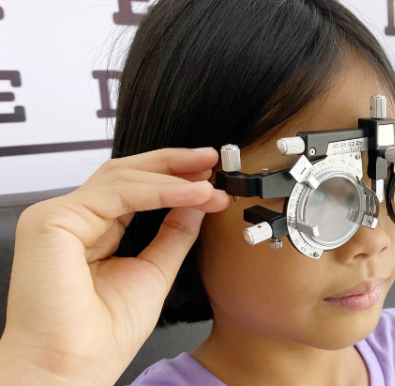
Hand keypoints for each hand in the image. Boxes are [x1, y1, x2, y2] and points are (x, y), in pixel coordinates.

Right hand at [0, 148, 229, 385]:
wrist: (73, 367)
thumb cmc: (103, 334)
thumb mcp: (155, 270)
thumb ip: (174, 232)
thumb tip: (198, 200)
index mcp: (91, 231)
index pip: (133, 188)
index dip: (173, 177)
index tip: (211, 175)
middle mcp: (72, 220)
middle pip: (125, 173)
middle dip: (173, 163)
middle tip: (212, 159)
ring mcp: (57, 217)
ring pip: (121, 177)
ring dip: (172, 176)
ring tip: (210, 181)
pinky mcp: (52, 220)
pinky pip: (116, 194)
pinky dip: (159, 191)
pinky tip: (192, 194)